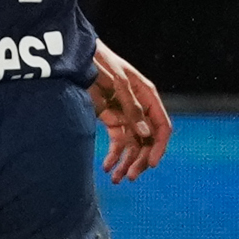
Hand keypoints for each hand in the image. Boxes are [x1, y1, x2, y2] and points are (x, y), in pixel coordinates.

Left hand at [89, 41, 172, 183]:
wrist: (76, 58)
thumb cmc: (100, 63)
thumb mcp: (117, 83)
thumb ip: (131, 107)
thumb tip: (145, 134)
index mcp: (148, 96)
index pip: (162, 126)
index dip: (159, 147)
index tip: (151, 164)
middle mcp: (140, 108)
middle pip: (147, 140)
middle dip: (140, 160)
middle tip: (130, 177)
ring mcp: (125, 114)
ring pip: (132, 145)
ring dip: (127, 162)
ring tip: (116, 179)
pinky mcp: (110, 118)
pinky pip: (117, 141)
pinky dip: (114, 156)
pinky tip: (107, 167)